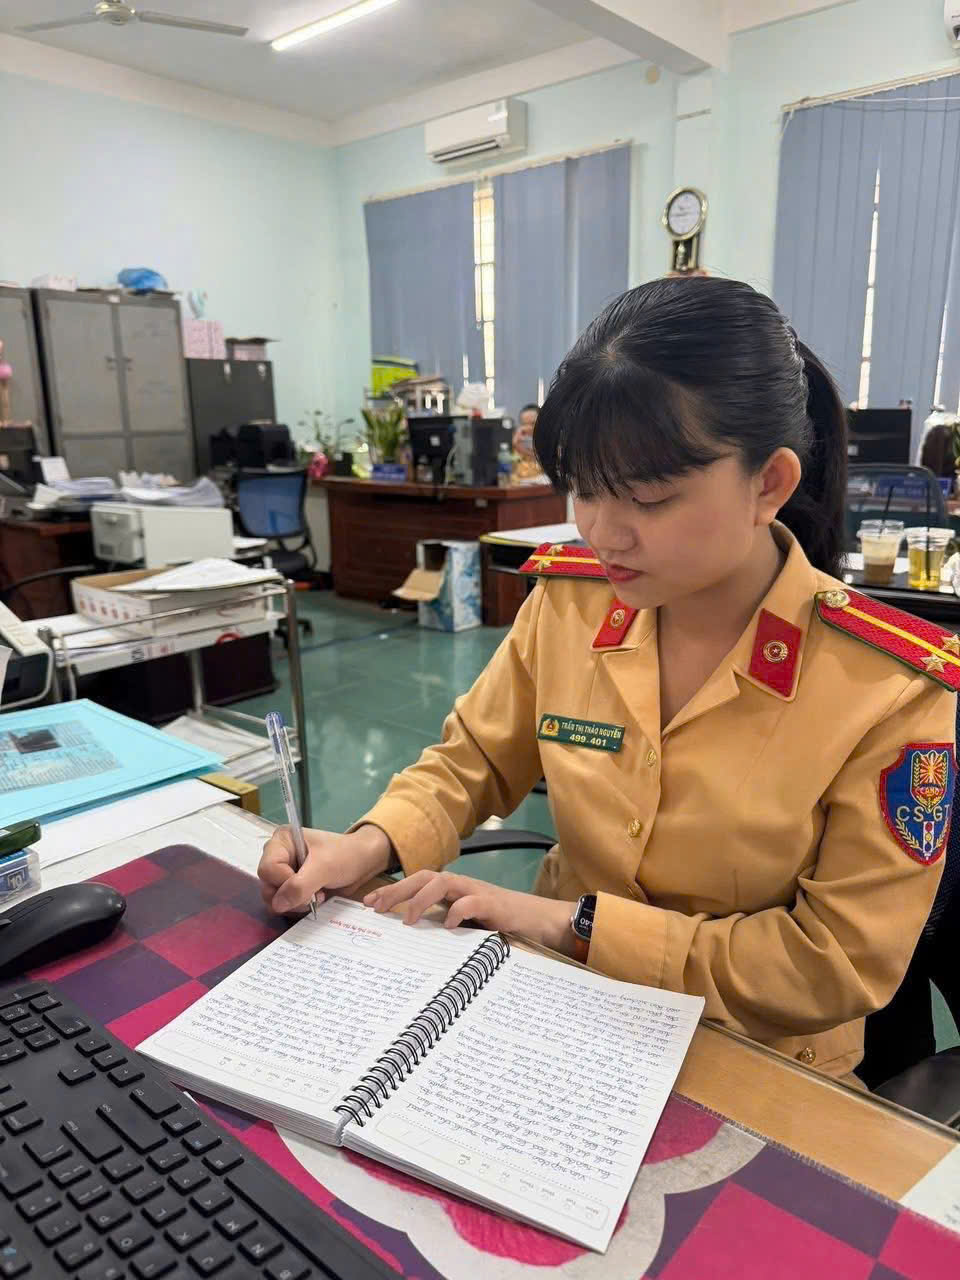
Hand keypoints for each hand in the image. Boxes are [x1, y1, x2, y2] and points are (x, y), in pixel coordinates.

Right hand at [258, 823, 392, 914]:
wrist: (363, 861)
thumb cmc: (346, 855)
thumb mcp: (324, 867)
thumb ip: (300, 885)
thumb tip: (278, 904)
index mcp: (282, 841)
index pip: (267, 869)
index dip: (284, 882)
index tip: (307, 885)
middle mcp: (279, 855)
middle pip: (267, 885)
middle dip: (290, 896)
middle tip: (313, 895)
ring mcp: (284, 872)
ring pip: (274, 898)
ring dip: (295, 903)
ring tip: (316, 896)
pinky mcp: (292, 886)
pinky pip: (284, 904)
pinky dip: (298, 906)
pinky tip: (315, 899)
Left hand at [364, 870, 574, 953]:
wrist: (540, 921)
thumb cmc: (501, 924)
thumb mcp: (467, 925)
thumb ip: (444, 926)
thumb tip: (411, 941)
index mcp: (454, 891)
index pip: (418, 883)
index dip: (393, 890)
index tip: (368, 904)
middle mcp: (463, 887)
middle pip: (424, 877)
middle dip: (398, 889)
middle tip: (375, 906)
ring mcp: (478, 893)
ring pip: (444, 882)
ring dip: (421, 898)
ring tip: (408, 919)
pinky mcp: (495, 905)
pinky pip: (472, 901)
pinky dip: (458, 911)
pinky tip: (448, 926)